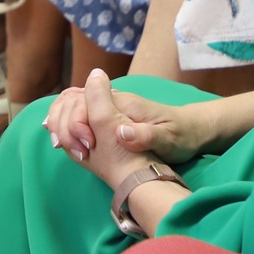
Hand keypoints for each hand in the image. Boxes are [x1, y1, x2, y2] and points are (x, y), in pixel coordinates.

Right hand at [44, 70, 210, 188]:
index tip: (86, 147)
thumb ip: (145, 135)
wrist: (192, 130)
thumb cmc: (182, 135)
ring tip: (62, 146)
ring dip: (61, 124)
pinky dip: (66, 124)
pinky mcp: (108, 118)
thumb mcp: (169, 139)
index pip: (84, 102)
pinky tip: (63, 140)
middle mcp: (112, 102)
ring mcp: (109, 109)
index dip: (77, 124)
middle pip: (72, 101)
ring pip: (71, 105)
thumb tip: (119, 131)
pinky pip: (78, 114)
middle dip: (64, 125)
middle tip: (76, 152)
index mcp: (123, 104)